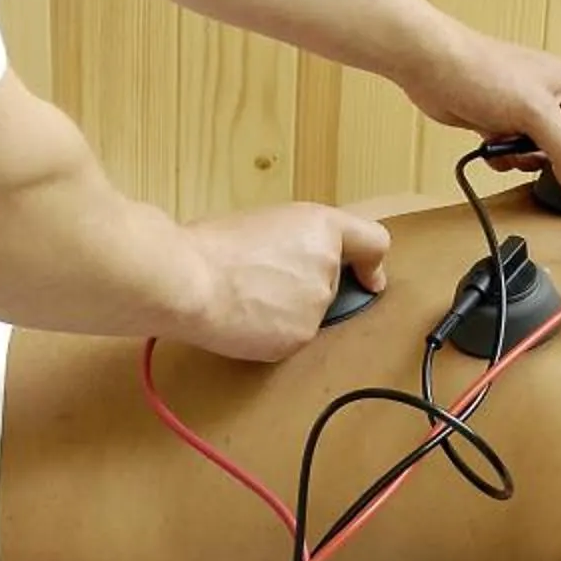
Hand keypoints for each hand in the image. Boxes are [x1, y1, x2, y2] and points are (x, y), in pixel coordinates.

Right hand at [167, 203, 391, 362]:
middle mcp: (328, 266)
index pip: (373, 243)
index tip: (367, 276)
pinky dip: (270, 332)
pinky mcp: (299, 338)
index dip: (370, 262)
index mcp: (321, 227)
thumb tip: (296, 259)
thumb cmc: (210, 247)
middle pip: (332, 285)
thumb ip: (295, 241)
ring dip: (286, 310)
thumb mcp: (262, 222)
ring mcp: (317, 306)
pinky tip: (242, 319)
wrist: (188, 281)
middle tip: (262, 280)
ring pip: (310, 314)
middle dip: (305, 287)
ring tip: (244, 297)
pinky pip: (290, 337)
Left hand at [395, 21, 560, 200]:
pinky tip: (493, 146)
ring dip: (529, 157)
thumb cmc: (482, 70)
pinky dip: (505, 155)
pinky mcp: (499, 120)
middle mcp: (553, 95)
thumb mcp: (536, 114)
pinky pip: (514, 150)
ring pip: (544, 148)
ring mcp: (525, 108)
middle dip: (560, 155)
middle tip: (546, 159)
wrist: (430, 66)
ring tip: (514, 149)